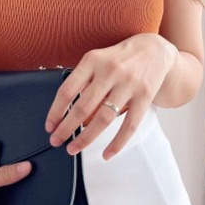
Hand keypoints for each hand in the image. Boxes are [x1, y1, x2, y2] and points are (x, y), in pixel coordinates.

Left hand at [44, 33, 175, 160]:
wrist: (155, 50)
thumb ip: (84, 82)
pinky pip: (129, 125)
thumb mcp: (97, 60)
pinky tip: (106, 154)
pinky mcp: (144, 97)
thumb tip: (68, 114)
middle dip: (66, 128)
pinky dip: (117, 143)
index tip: (49, 126)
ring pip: (103, 119)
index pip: (67, 90)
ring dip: (86, 138)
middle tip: (56, 141)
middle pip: (83, 107)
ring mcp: (128, 84)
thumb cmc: (119, 58)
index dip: (56, 111)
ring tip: (74, 148)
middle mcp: (110, 71)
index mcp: (92, 60)